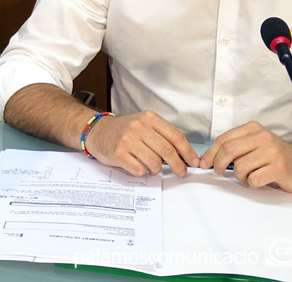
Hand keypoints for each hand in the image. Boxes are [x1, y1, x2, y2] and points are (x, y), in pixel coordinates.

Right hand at [85, 111, 199, 177]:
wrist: (98, 131)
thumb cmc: (125, 130)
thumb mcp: (144, 125)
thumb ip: (162, 136)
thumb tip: (184, 155)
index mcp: (149, 118)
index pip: (175, 136)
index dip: (188, 152)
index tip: (193, 162)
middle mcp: (139, 127)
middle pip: (167, 151)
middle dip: (178, 166)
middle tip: (181, 172)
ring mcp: (128, 140)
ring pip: (154, 162)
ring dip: (158, 170)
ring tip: (154, 169)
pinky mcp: (118, 153)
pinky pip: (139, 169)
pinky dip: (143, 172)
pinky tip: (140, 168)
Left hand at [199, 121, 291, 191]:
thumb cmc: (275, 156)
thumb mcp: (255, 144)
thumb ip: (236, 147)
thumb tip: (209, 159)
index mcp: (253, 129)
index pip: (224, 139)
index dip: (211, 153)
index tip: (205, 163)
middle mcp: (263, 137)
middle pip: (229, 150)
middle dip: (218, 164)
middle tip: (218, 172)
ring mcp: (271, 152)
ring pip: (240, 167)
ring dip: (240, 176)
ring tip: (249, 176)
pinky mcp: (279, 168)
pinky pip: (254, 179)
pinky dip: (252, 183)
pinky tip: (260, 179)